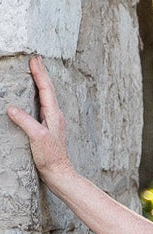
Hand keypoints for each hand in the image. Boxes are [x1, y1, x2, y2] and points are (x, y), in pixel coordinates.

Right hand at [7, 57, 74, 179]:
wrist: (59, 173)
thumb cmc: (51, 157)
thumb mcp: (37, 137)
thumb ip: (25, 121)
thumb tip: (12, 108)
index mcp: (54, 115)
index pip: (46, 89)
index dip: (39, 73)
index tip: (34, 60)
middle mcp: (55, 116)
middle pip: (48, 90)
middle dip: (41, 74)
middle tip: (36, 59)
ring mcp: (53, 122)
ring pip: (47, 97)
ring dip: (41, 83)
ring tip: (36, 72)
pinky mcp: (49, 128)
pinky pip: (43, 105)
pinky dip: (39, 95)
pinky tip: (35, 97)